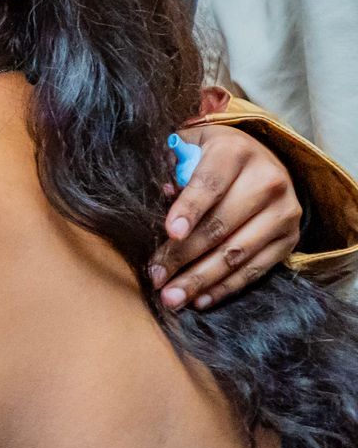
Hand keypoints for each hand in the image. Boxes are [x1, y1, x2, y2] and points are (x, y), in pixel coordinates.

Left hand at [148, 122, 302, 310]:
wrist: (262, 159)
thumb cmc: (211, 155)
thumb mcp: (190, 147)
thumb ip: (172, 167)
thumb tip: (160, 195)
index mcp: (236, 152)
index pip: (210, 184)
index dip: (190, 209)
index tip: (171, 233)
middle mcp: (268, 181)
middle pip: (221, 225)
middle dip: (185, 256)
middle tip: (156, 278)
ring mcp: (284, 213)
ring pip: (238, 253)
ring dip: (202, 280)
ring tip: (172, 297)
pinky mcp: (290, 239)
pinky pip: (256, 270)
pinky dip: (226, 287)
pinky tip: (201, 299)